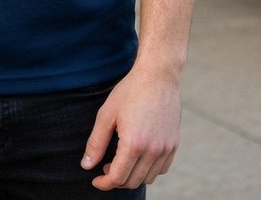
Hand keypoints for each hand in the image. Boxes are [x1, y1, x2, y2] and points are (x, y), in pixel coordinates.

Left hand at [80, 66, 181, 190]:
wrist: (158, 75)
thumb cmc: (130, 91)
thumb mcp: (107, 114)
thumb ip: (96, 143)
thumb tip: (86, 165)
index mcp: (134, 144)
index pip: (118, 178)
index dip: (104, 183)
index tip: (95, 179)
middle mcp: (153, 150)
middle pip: (133, 181)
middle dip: (116, 179)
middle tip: (106, 167)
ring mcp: (166, 148)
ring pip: (148, 178)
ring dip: (133, 175)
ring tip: (121, 160)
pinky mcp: (174, 144)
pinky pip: (161, 169)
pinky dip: (149, 169)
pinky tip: (139, 156)